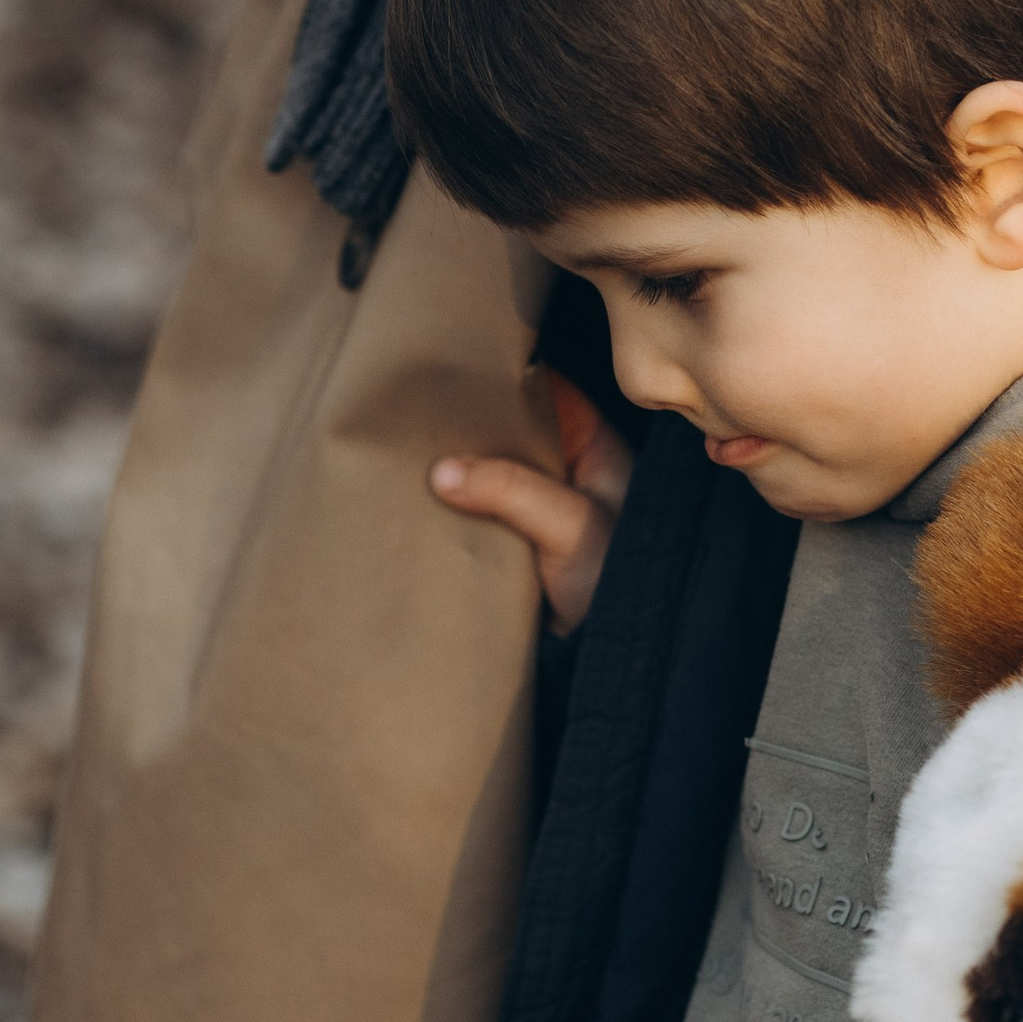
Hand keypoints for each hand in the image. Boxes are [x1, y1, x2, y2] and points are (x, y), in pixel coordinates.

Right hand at [429, 374, 630, 633]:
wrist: (615, 656)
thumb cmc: (617, 580)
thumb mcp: (569, 524)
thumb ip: (512, 490)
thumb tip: (444, 471)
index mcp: (595, 449)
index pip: (547, 393)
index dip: (507, 377)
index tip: (459, 365)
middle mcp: (568, 474)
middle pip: (512, 433)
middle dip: (472, 425)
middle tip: (418, 407)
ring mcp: (541, 511)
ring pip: (492, 476)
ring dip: (459, 471)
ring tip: (406, 449)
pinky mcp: (518, 547)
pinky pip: (481, 516)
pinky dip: (455, 510)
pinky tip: (417, 501)